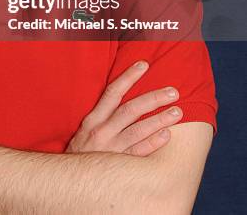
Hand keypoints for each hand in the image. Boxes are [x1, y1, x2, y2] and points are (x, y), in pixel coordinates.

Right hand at [66, 60, 182, 156]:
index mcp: (93, 119)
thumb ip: (103, 114)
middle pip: (130, 109)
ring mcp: (111, 149)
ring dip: (159, 119)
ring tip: (178, 112)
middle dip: (153, 98)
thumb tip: (122, 94)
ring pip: (138, 130)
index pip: (112, 92)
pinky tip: (167, 135)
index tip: (144, 64)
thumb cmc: (81, 151)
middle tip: (173, 91)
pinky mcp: (118, 167)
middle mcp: (102, 131)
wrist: (67, 181)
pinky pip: (139, 153)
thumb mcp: (86, 129)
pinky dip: (153, 143)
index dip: (128, 77)